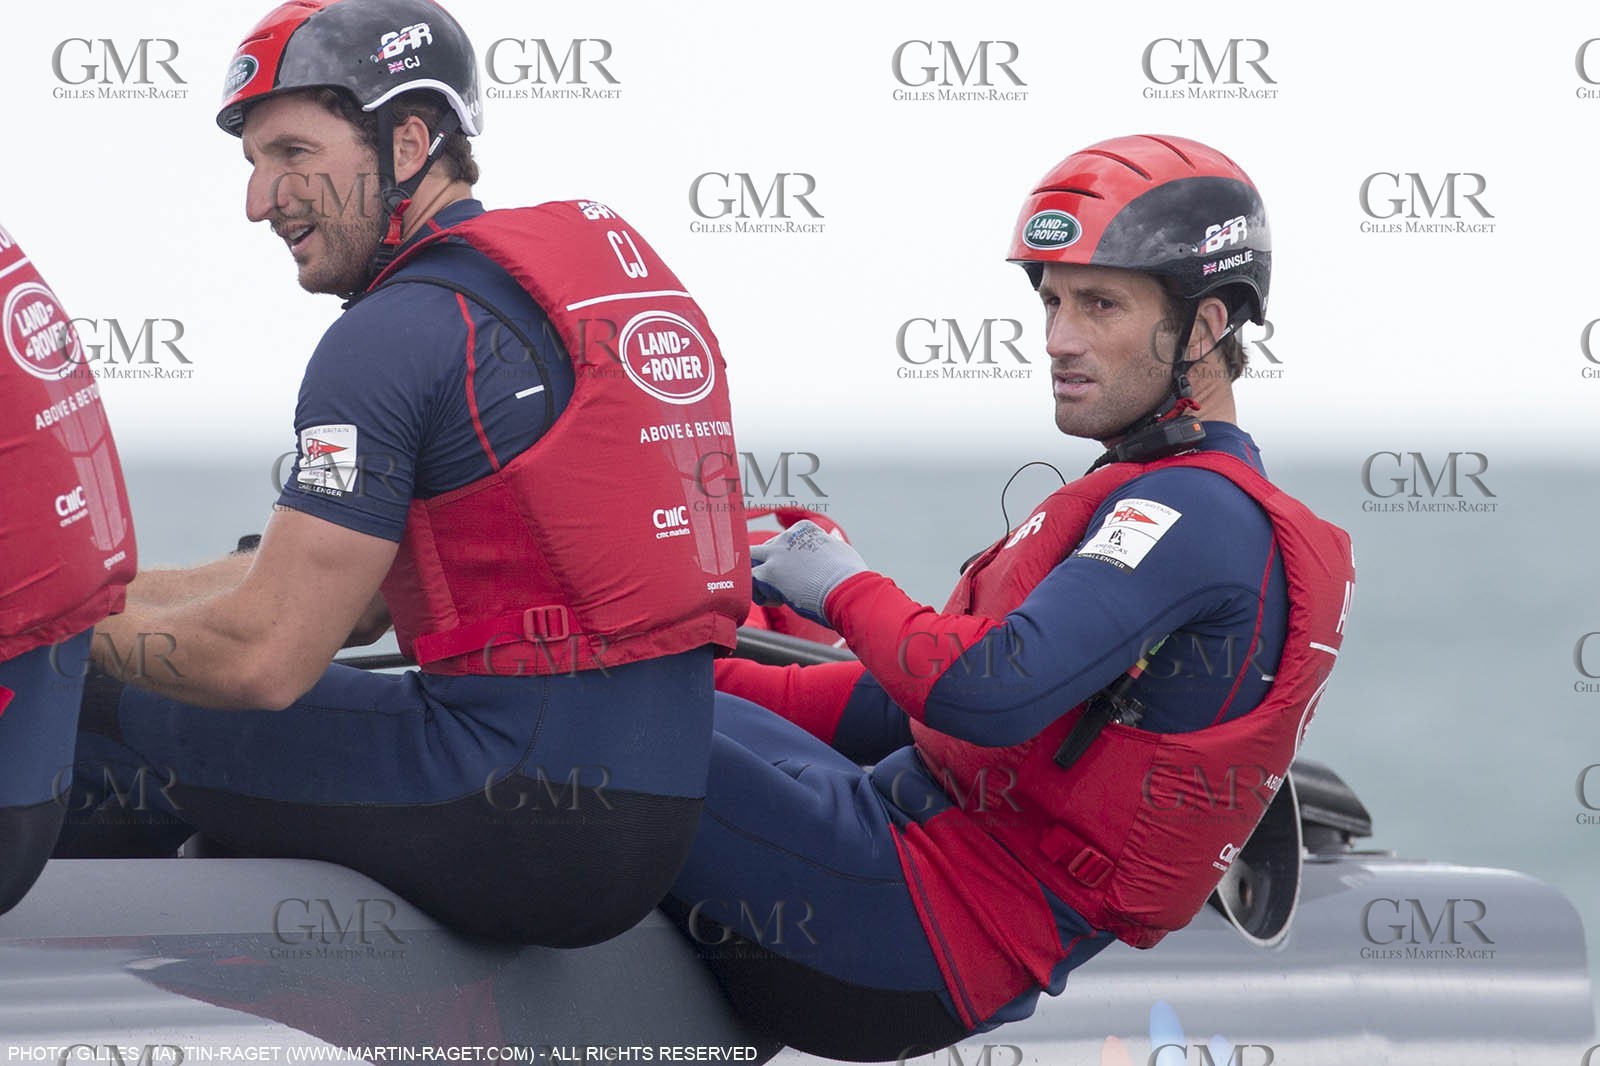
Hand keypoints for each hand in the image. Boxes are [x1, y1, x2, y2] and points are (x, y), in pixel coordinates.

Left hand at [749, 520, 867, 627]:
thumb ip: (828, 546)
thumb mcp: (840, 551)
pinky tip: (779, 602)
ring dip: (759, 580)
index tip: (799, 577)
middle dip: (768, 567)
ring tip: (777, 596)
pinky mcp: (768, 573)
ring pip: (750, 561)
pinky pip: (750, 581)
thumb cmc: (850, 577)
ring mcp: (776, 554)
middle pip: (764, 549)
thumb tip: (831, 543)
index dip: (787, 562)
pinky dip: (760, 595)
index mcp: (804, 529)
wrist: (847, 591)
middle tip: (780, 587)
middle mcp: (787, 537)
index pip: (783, 542)